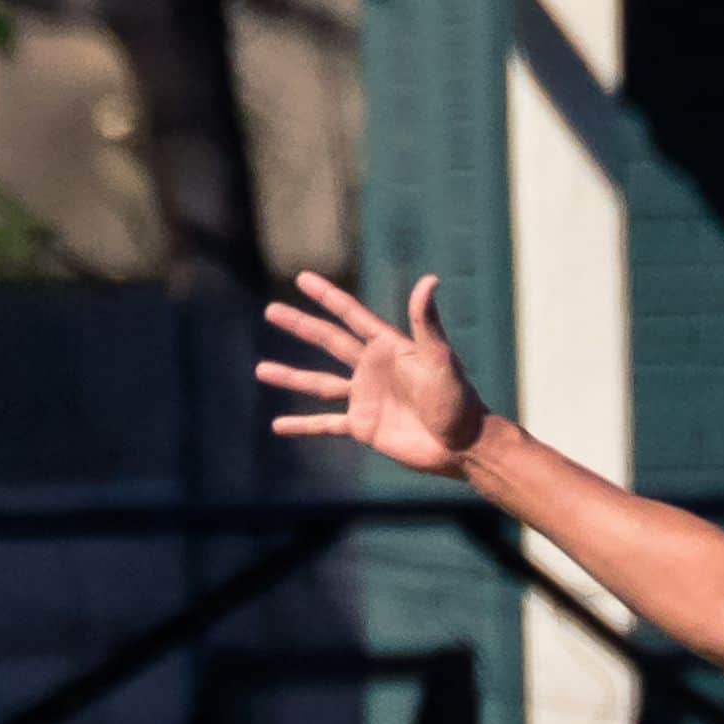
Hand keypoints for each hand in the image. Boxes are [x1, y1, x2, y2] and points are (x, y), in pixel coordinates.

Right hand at [259, 272, 490, 475]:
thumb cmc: (458, 400)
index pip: (351, 316)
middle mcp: (373, 370)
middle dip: (300, 326)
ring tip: (260, 370)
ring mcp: (366, 398)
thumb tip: (430, 279)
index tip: (303, 278)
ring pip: (318, 384)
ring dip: (290, 377)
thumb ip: (426, 321)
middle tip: (271, 310)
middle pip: (328, 342)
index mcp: (388, 348)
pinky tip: (278, 427)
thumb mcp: (440, 358)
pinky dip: (303, 426)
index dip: (328, 297)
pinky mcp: (363, 427)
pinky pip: (325, 425)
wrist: (463, 445)